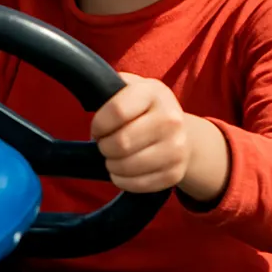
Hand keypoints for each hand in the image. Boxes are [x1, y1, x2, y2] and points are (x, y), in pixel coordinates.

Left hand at [89, 73, 190, 193]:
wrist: (183, 134)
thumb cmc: (146, 111)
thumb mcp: (132, 89)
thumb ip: (111, 87)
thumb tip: (88, 89)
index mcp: (154, 93)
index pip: (116, 111)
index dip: (99, 125)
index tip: (98, 129)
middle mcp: (171, 119)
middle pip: (121, 143)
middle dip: (104, 147)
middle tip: (106, 145)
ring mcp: (176, 148)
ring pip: (127, 166)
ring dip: (111, 165)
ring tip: (114, 158)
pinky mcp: (175, 173)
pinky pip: (137, 184)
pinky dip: (123, 180)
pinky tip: (123, 171)